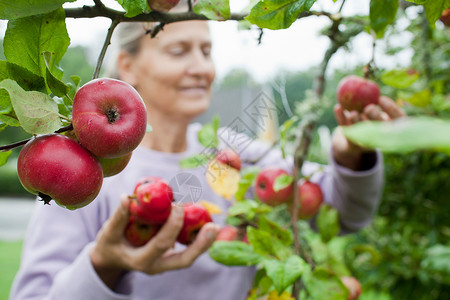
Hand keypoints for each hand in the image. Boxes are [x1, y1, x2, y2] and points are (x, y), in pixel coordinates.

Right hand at [89, 195, 219, 288]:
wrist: (113, 259)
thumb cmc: (110, 244)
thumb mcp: (108, 233)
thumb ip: (118, 218)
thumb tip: (126, 198)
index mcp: (140, 261)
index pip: (161, 244)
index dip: (172, 226)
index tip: (178, 205)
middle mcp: (156, 267)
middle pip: (184, 260)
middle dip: (200, 244)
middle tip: (213, 226)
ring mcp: (165, 265)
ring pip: (189, 257)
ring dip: (204, 243)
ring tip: (216, 227)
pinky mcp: (171, 259)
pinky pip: (188, 251)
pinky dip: (199, 240)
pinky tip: (208, 225)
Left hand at [332, 96, 405, 170]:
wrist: (352, 143)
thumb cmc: (368, 120)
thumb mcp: (374, 110)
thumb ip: (373, 100)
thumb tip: (367, 81)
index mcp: (392, 127)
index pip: (398, 118)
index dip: (391, 109)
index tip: (381, 98)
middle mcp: (382, 137)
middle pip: (381, 128)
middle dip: (375, 117)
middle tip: (369, 107)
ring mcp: (367, 143)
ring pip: (363, 132)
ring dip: (357, 121)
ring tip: (352, 112)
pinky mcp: (351, 145)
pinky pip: (347, 131)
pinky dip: (341, 118)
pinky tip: (337, 107)